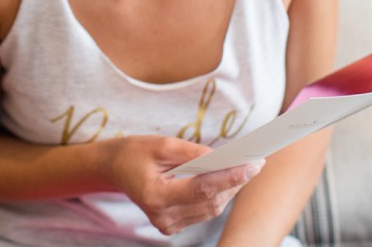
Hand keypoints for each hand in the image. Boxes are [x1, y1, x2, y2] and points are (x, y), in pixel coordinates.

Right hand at [101, 135, 263, 235]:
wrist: (115, 167)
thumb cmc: (136, 152)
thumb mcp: (161, 144)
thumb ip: (191, 152)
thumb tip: (221, 158)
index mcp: (156, 195)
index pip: (202, 189)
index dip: (230, 177)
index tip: (253, 164)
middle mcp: (162, 216)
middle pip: (210, 201)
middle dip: (235, 182)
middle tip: (256, 162)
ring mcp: (167, 225)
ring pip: (211, 209)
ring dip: (230, 189)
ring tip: (247, 169)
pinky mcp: (171, 226)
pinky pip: (203, 212)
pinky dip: (217, 195)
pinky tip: (228, 180)